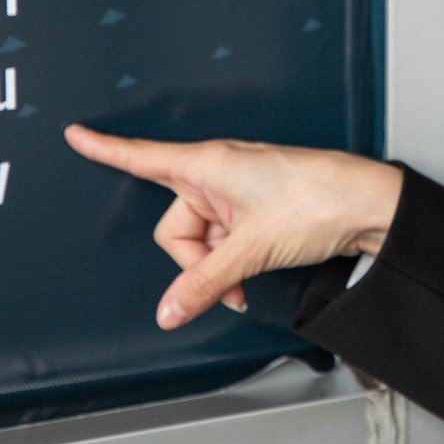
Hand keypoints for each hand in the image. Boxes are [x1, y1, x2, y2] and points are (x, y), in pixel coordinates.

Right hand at [63, 123, 403, 330]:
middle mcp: (219, 172)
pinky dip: (231, 263)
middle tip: (226, 279)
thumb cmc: (316, 200)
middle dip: (193, 260)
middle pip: (175, 224)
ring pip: (201, 239)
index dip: (106, 149)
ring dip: (217, 267)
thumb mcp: (251, 248)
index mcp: (208, 164)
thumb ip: (205, 282)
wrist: (367, 204)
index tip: (76, 134)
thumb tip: (170, 310)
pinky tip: (250, 278)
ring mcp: (238, 191)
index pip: (143, 157)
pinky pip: (224, 241)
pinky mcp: (255, 208)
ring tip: (247, 279)